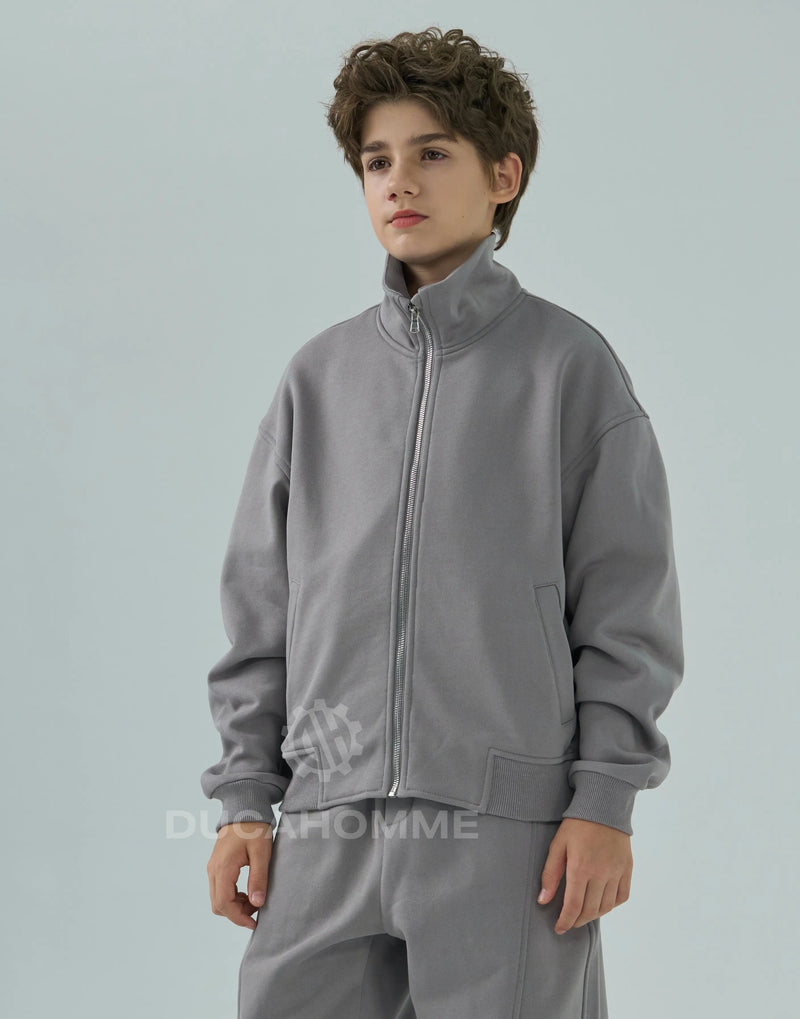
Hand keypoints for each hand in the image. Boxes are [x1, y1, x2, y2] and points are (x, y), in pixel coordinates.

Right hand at [206, 821, 272, 929]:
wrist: (245, 807)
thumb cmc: (254, 828)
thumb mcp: (261, 853)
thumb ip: (258, 878)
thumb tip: (257, 904)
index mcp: (223, 868)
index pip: (224, 904)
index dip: (238, 918)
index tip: (254, 923)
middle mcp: (213, 870)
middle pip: (218, 905)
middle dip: (237, 913)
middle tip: (257, 909)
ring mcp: (213, 867)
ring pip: (217, 898)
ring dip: (234, 905)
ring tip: (255, 898)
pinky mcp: (216, 865)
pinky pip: (219, 889)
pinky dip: (232, 896)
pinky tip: (248, 890)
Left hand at [536, 817, 631, 934]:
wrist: (603, 806)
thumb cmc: (576, 825)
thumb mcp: (558, 845)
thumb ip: (550, 874)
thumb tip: (543, 901)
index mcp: (580, 868)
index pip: (573, 907)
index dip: (565, 922)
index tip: (559, 928)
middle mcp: (601, 873)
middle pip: (590, 911)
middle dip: (577, 921)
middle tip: (569, 921)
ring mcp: (616, 872)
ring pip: (606, 906)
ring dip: (593, 915)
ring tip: (583, 914)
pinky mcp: (627, 869)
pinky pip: (622, 896)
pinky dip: (612, 905)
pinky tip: (602, 903)